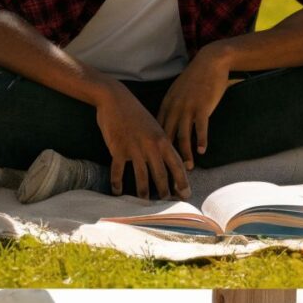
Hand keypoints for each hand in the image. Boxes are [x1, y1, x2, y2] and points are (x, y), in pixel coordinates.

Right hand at [96, 84, 190, 199]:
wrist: (116, 100)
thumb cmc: (136, 113)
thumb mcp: (154, 126)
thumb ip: (161, 143)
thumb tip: (167, 160)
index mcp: (163, 140)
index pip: (176, 165)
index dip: (182, 182)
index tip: (186, 194)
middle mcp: (151, 146)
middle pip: (161, 175)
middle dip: (165, 191)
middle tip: (166, 202)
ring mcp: (134, 149)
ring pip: (141, 177)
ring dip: (143, 192)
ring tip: (144, 202)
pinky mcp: (118, 149)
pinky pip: (118, 172)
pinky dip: (117, 184)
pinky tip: (117, 192)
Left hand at [156, 45, 236, 164]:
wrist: (209, 62)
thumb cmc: (195, 78)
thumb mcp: (176, 92)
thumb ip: (171, 108)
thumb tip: (168, 124)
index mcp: (166, 106)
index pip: (157, 131)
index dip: (155, 148)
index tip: (154, 162)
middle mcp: (174, 108)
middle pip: (167, 137)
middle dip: (166, 156)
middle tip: (168, 170)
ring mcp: (187, 108)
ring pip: (183, 135)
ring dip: (185, 153)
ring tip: (187, 167)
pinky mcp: (202, 106)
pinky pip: (200, 127)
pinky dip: (201, 139)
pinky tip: (202, 151)